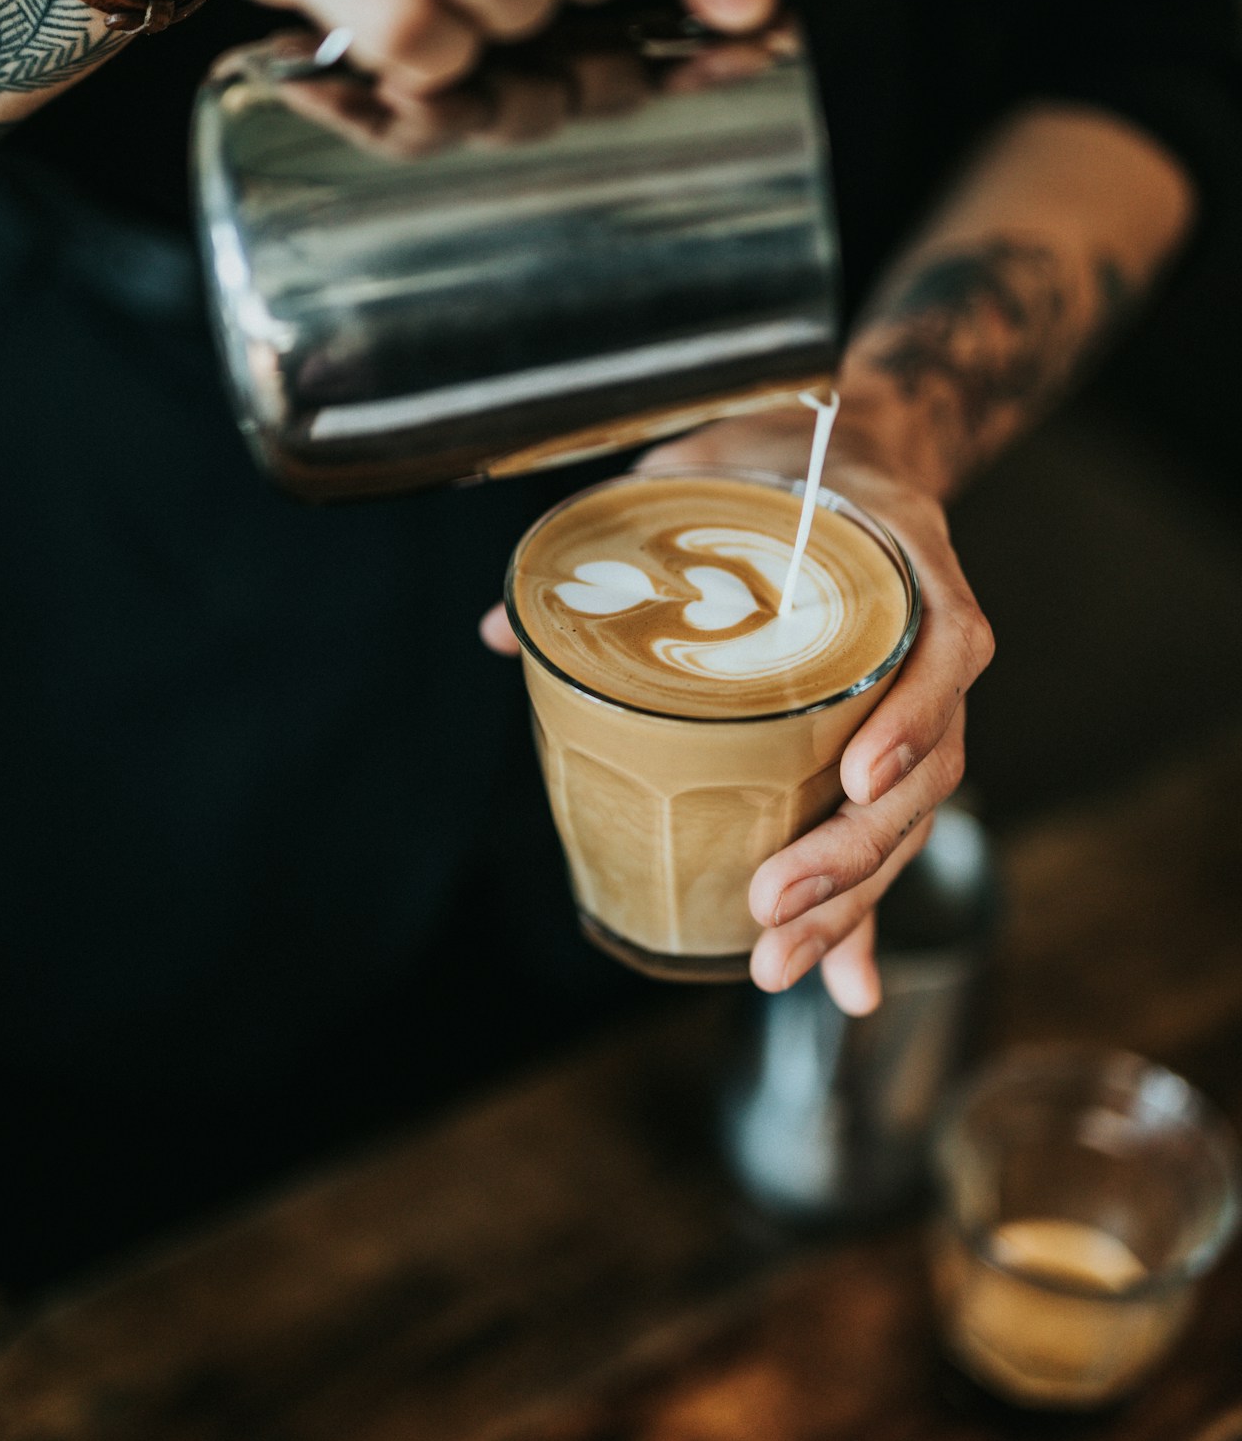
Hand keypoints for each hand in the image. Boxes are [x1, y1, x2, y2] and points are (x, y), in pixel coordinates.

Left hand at [630, 407, 994, 1012]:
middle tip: (770, 905)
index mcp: (906, 561)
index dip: (910, 715)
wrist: (851, 453)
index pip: (942, 646)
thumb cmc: (780, 464)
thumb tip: (498, 631)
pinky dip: (863, 914)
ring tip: (776, 963)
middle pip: (925, 766)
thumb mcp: (706, 475)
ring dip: (850, 900)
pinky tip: (841, 987)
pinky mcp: (888, 745)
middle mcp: (930, 640)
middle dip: (852, 852)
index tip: (856, 775)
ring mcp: (919, 700)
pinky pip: (885, 834)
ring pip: (907, 817)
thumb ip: (622, 539)